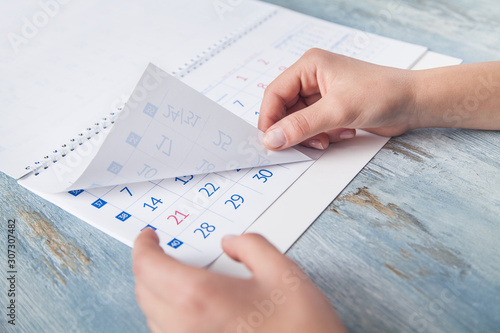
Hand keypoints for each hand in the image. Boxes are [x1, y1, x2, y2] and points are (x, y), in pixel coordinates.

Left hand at [133, 228, 345, 332]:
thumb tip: (232, 243)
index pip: (148, 266)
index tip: (148, 236)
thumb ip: (252, 246)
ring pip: (152, 316)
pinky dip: (169, 315)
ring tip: (177, 276)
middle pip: (144, 291)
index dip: (143, 246)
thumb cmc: (300, 331)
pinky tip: (192, 308)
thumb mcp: (283, 274)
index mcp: (200, 298)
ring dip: (156, 292)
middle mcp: (184, 328)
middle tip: (161, 252)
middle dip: (148, 266)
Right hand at [258, 48, 416, 149]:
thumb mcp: (338, 110)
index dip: (269, 119)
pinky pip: (314, 127)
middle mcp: (312, 78)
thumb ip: (302, 125)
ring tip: (329, 139)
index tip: (270, 142)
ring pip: (299, 122)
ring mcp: (322, 95)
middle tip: (300, 145)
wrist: (415, 103)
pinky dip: (324, 136)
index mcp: (309, 66)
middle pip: (285, 110)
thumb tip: (272, 139)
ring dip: (311, 135)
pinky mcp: (332, 109)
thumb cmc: (383, 93)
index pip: (275, 94)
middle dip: (294, 130)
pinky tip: (344, 133)